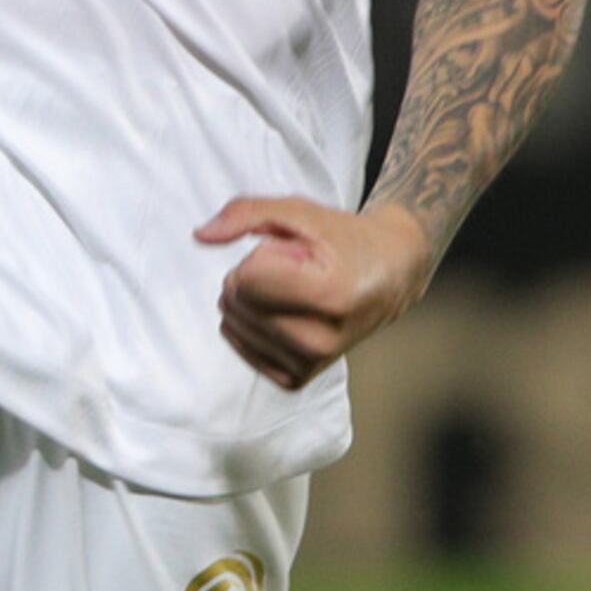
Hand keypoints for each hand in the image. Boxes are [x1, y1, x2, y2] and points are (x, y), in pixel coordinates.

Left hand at [195, 196, 438, 390]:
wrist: (390, 274)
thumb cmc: (344, 239)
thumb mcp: (299, 211)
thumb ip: (247, 214)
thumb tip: (201, 235)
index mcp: (330, 294)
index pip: (246, 278)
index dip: (263, 253)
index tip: (299, 254)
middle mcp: (321, 339)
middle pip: (236, 301)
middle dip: (254, 275)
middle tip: (299, 271)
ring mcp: (310, 363)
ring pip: (232, 323)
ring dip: (254, 299)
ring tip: (296, 291)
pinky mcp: (297, 378)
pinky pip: (240, 347)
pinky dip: (252, 324)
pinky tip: (285, 313)